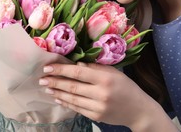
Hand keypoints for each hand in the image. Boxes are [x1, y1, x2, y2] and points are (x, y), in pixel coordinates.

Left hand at [39, 62, 157, 127]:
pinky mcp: (96, 116)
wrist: (138, 110)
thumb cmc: (126, 86)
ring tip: (47, 87)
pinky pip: (77, 108)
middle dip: (55, 82)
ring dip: (57, 93)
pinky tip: (58, 98)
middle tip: (41, 78)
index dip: (61, 70)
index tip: (48, 67)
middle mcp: (101, 93)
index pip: (77, 72)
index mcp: (105, 78)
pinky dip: (66, 102)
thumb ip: (95, 67)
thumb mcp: (114, 72)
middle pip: (72, 86)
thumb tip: (76, 64)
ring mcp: (98, 106)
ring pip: (72, 98)